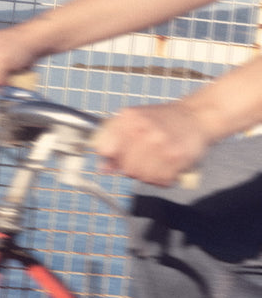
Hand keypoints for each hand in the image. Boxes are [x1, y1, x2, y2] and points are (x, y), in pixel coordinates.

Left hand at [91, 102, 209, 186]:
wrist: (195, 116)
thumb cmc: (161, 121)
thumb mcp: (132, 122)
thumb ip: (113, 143)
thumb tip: (102, 168)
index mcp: (128, 118)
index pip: (105, 149)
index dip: (111, 158)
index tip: (117, 157)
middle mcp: (144, 128)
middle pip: (126, 167)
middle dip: (132, 167)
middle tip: (144, 158)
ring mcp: (161, 143)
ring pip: (142, 176)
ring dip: (149, 174)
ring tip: (157, 161)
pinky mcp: (178, 156)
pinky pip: (161, 180)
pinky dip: (163, 177)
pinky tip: (168, 165)